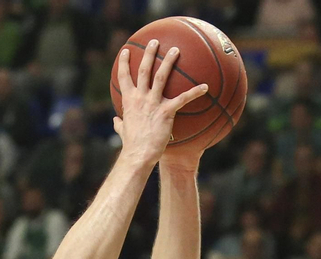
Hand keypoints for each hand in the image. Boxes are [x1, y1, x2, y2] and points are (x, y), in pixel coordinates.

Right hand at [112, 40, 208, 164]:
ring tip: (176, 50)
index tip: (126, 51)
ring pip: (161, 77)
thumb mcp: (122, 131)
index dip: (124, 63)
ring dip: (168, 62)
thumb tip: (115, 120)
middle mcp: (140, 98)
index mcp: (129, 101)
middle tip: (154, 41)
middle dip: (148, 54)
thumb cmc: (131, 145)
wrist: (138, 155)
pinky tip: (206, 87)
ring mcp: (153, 103)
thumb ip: (119, 123)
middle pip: (144, 70)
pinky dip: (195, 92)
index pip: (124, 77)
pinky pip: (182, 99)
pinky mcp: (166, 112)